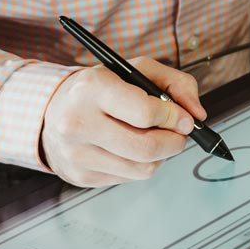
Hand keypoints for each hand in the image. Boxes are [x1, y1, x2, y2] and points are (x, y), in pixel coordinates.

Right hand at [40, 58, 206, 186]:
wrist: (52, 111)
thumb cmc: (102, 87)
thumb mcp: (136, 70)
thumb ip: (176, 83)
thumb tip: (197, 115)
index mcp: (92, 88)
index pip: (145, 112)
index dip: (174, 118)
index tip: (186, 119)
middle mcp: (78, 122)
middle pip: (146, 148)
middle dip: (175, 142)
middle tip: (181, 134)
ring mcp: (76, 153)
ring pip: (142, 169)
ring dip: (161, 156)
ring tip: (156, 138)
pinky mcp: (80, 176)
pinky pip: (128, 178)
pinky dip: (140, 165)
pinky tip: (132, 148)